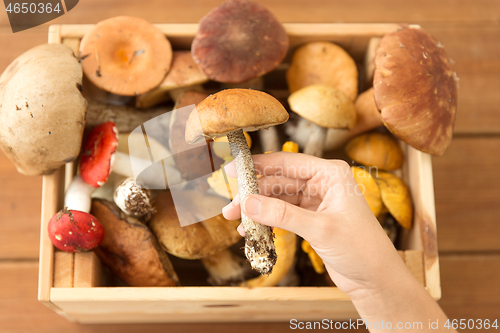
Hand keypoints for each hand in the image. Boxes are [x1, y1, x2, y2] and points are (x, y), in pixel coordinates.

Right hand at [222, 152, 407, 295]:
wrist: (375, 279)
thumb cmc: (360, 248)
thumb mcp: (320, 229)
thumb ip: (282, 214)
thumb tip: (248, 203)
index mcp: (331, 174)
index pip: (287, 163)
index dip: (258, 165)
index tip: (233, 170)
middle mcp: (322, 183)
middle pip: (279, 181)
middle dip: (253, 193)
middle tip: (230, 205)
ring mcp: (316, 201)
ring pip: (278, 198)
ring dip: (257, 209)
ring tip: (234, 219)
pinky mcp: (311, 218)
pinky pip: (283, 214)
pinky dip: (267, 220)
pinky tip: (251, 229)